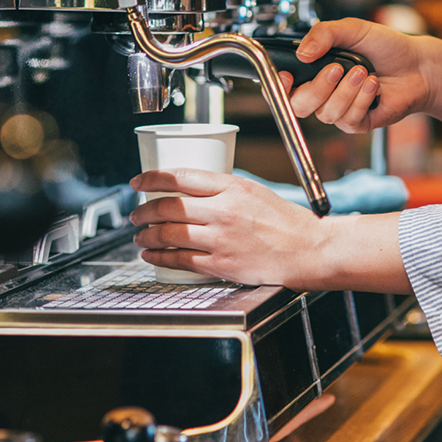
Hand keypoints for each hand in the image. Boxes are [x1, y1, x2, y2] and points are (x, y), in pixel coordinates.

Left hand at [129, 169, 324, 287]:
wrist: (305, 249)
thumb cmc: (284, 221)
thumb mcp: (253, 192)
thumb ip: (223, 191)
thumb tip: (190, 191)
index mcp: (232, 187)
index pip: (181, 177)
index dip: (153, 178)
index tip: (138, 181)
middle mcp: (223, 211)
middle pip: (169, 207)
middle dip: (144, 210)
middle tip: (136, 214)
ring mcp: (220, 239)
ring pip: (169, 234)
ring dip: (147, 236)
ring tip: (140, 236)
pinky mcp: (221, 264)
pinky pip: (180, 260)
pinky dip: (160, 257)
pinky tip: (153, 255)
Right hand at [280, 18, 429, 133]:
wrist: (417, 65)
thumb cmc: (385, 46)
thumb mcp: (352, 30)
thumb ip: (324, 34)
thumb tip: (302, 53)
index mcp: (315, 70)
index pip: (284, 86)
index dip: (279, 86)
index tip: (289, 75)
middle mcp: (324, 92)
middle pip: (299, 105)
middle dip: (317, 87)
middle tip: (337, 68)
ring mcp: (340, 110)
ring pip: (326, 112)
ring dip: (347, 90)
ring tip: (364, 72)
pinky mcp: (358, 123)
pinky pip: (348, 120)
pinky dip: (362, 99)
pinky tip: (374, 85)